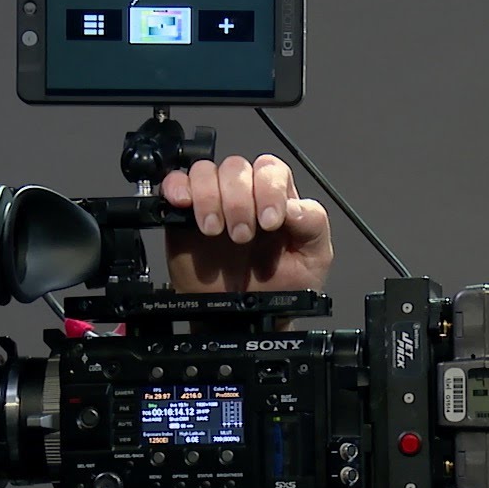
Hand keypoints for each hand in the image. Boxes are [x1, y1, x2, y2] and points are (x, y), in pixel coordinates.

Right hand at [161, 153, 332, 295]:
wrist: (246, 320)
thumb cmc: (280, 287)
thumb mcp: (313, 259)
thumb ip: (313, 225)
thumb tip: (293, 206)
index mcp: (277, 198)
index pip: (270, 170)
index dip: (269, 190)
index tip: (269, 222)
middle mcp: (244, 195)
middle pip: (237, 167)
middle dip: (239, 202)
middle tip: (241, 236)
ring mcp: (213, 202)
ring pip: (205, 171)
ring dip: (209, 197)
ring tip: (214, 230)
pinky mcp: (183, 215)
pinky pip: (175, 183)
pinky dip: (176, 186)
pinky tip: (183, 204)